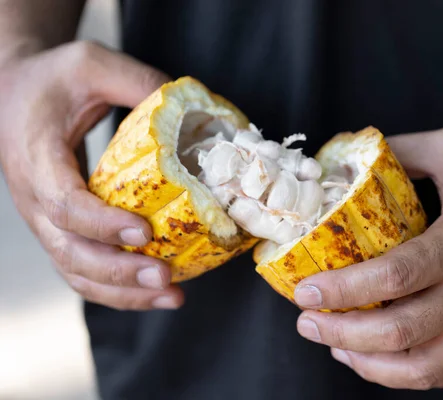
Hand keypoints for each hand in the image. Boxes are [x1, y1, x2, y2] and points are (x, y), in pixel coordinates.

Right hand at [0, 41, 183, 309]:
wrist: (15, 94)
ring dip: (123, 292)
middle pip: (69, 252)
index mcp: (36, 158)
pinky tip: (156, 291)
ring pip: (76, 272)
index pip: (62, 203)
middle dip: (119, 272)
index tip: (142, 231)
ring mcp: (46, 221)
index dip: (100, 223)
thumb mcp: (91, 63)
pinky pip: (85, 270)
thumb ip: (138, 82)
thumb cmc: (53, 80)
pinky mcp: (63, 230)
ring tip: (171, 297)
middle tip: (166, 277)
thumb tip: (192, 112)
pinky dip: (119, 288)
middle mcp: (34, 199)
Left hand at [293, 127, 442, 388]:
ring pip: (421, 366)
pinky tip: (375, 359)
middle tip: (306, 320)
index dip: (343, 289)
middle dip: (340, 331)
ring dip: (367, 362)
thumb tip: (353, 162)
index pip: (393, 277)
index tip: (306, 289)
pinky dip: (403, 374)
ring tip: (333, 344)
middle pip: (398, 332)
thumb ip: (403, 152)